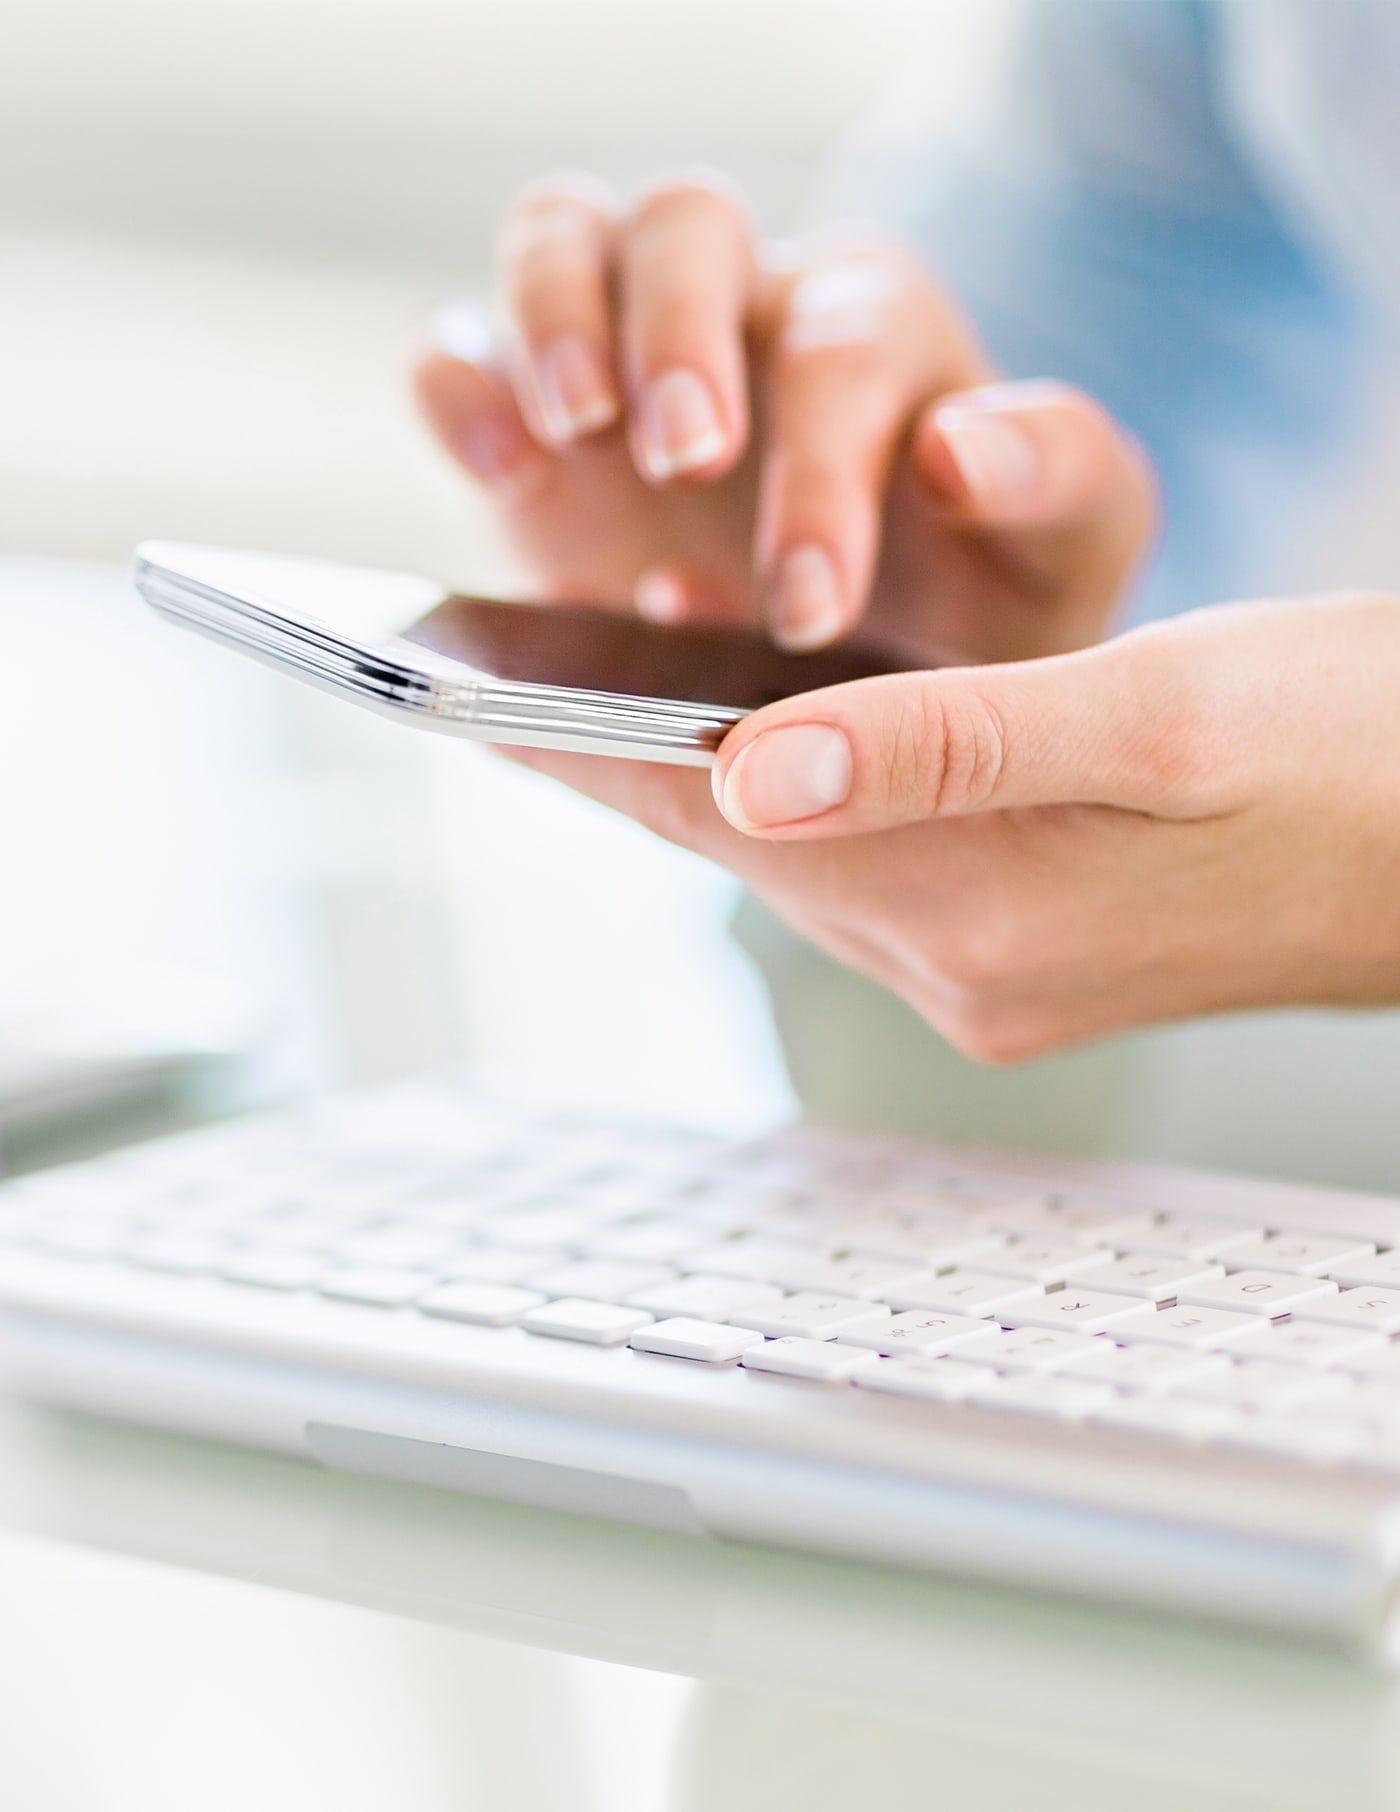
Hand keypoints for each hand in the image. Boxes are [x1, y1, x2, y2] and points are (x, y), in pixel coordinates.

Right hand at [413, 171, 1153, 662]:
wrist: (880, 669)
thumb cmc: (978, 602)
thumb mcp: (1060, 555)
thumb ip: (1057, 481)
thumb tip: (958, 448)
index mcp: (877, 330)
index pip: (841, 342)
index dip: (821, 465)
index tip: (809, 610)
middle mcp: (745, 314)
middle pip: (690, 229)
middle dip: (679, 338)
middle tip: (687, 460)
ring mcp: (625, 357)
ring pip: (563, 235)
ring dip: (555, 317)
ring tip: (572, 433)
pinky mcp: (535, 423)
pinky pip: (462, 346)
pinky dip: (459, 383)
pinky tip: (499, 465)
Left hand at [510, 592, 1399, 1060]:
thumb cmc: (1358, 753)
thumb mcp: (1157, 712)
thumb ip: (944, 742)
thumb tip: (745, 768)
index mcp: (977, 910)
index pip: (722, 816)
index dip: (586, 746)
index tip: (468, 698)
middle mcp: (964, 965)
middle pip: (742, 846)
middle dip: (623, 762)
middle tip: (502, 689)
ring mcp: (997, 971)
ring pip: (800, 857)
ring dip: (708, 782)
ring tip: (600, 705)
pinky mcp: (1034, 948)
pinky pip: (871, 866)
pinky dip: (806, 800)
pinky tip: (774, 751)